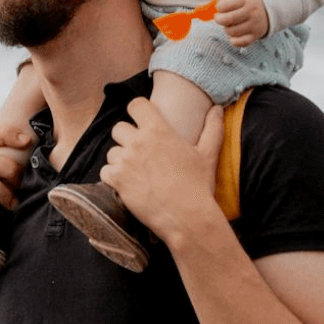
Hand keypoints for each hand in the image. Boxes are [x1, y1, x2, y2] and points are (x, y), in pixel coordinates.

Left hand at [101, 98, 225, 246]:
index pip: (136, 105)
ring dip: (120, 160)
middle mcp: (138, 142)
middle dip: (126, 138)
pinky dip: (113, 178)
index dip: (137, 111)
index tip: (141, 121)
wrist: (187, 217)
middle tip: (139, 152)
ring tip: (136, 173)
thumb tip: (218, 108)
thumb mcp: (208, 155)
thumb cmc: (198, 186)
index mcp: (158, 130)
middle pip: (119, 128)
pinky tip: (128, 185)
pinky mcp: (117, 180)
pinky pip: (105, 171)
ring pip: (112, 152)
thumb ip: (212, 128)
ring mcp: (125, 161)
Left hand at [214, 0, 269, 46]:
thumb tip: (200, 9)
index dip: (219, 8)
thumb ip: (222, 1)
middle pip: (228, 20)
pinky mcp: (256, 35)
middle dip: (219, 19)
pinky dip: (233, 40)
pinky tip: (234, 34)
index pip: (225, 5)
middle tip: (219, 18)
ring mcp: (255, 24)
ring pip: (231, 32)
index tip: (220, 7)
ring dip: (226, 29)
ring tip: (230, 24)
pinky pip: (239, 42)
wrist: (268, 7)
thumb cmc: (246, 0)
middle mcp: (252, 12)